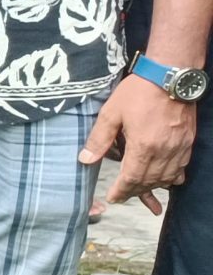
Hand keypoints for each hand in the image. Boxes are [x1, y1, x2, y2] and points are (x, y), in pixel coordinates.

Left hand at [83, 74, 196, 214]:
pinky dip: (172, 177)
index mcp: (143, 146)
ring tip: (140, 191)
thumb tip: (86, 159)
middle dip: (134, 192)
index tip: (113, 197)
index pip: (131, 179)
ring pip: (167, 178)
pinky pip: (181, 168)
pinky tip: (165, 180)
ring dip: (153, 187)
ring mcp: (179, 148)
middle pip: (149, 182)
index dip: (121, 191)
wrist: (171, 77)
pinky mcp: (188, 142)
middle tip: (123, 195)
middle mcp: (164, 152)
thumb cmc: (138, 92)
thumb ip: (99, 139)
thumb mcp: (111, 113)